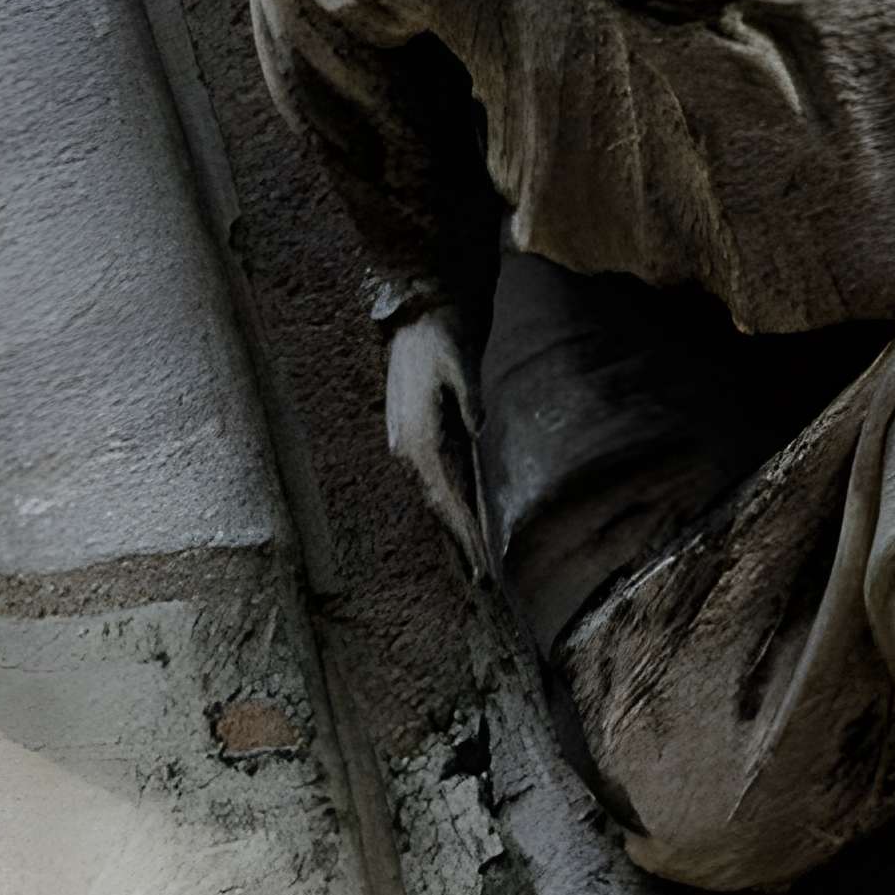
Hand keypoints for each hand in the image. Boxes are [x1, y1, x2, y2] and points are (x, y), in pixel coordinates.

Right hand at [384, 309, 483, 564]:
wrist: (416, 313)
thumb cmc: (441, 337)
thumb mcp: (460, 364)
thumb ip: (470, 402)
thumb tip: (481, 434)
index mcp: (419, 440)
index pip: (447, 500)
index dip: (466, 534)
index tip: (485, 566)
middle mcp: (408, 450)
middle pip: (440, 507)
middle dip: (462, 543)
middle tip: (486, 580)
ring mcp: (408, 444)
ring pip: (436, 498)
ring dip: (454, 529)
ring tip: (475, 564)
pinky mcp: (415, 436)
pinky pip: (435, 481)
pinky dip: (449, 506)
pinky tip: (460, 518)